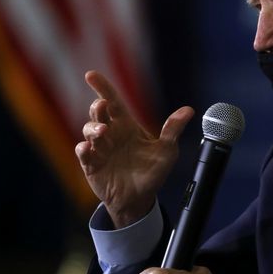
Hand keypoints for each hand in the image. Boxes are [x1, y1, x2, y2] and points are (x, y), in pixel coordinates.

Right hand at [75, 71, 193, 227]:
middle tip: (103, 106)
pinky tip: (87, 148)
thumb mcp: (166, 151)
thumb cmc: (152, 172)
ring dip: (93, 128)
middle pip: (98, 112)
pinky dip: (83, 148)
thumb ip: (172, 130)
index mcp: (126, 126)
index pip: (113, 101)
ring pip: (88, 130)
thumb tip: (189, 110)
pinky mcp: (92, 164)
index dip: (102, 87)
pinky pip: (83, 152)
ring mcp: (99, 148)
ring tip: (103, 132)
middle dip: (97, 107)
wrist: (139, 199)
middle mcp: (111, 133)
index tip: (91, 74)